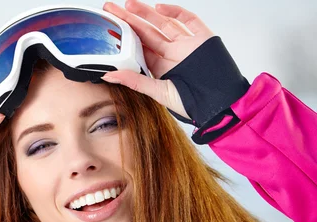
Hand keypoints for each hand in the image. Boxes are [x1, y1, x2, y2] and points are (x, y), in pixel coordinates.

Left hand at [101, 0, 213, 118]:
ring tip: (129, 4)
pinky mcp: (202, 38)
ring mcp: (186, 44)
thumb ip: (135, 81)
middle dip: (130, 20)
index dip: (124, 36)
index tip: (110, 27)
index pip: (138, 47)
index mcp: (160, 67)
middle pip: (147, 32)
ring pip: (163, 23)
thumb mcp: (158, 92)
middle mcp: (172, 53)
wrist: (220, 104)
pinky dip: (175, 12)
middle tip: (111, 9)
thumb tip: (108, 76)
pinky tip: (159, 8)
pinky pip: (188, 20)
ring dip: (147, 13)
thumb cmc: (192, 103)